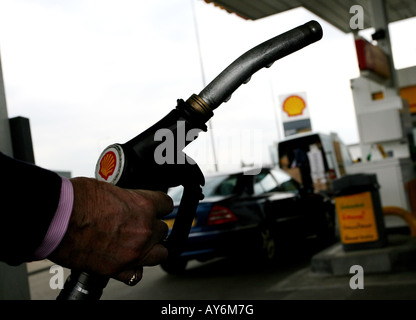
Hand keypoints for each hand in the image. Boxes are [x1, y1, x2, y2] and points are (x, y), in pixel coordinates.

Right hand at [48, 177, 172, 284]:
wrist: (56, 219)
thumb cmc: (76, 200)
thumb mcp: (109, 189)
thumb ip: (127, 198)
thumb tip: (127, 202)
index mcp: (144, 206)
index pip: (167, 204)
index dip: (160, 206)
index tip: (157, 208)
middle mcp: (144, 230)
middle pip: (163, 230)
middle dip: (153, 227)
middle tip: (140, 225)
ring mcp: (133, 252)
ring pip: (159, 254)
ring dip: (151, 248)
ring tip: (139, 244)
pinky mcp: (117, 269)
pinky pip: (137, 274)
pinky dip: (134, 268)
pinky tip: (127, 260)